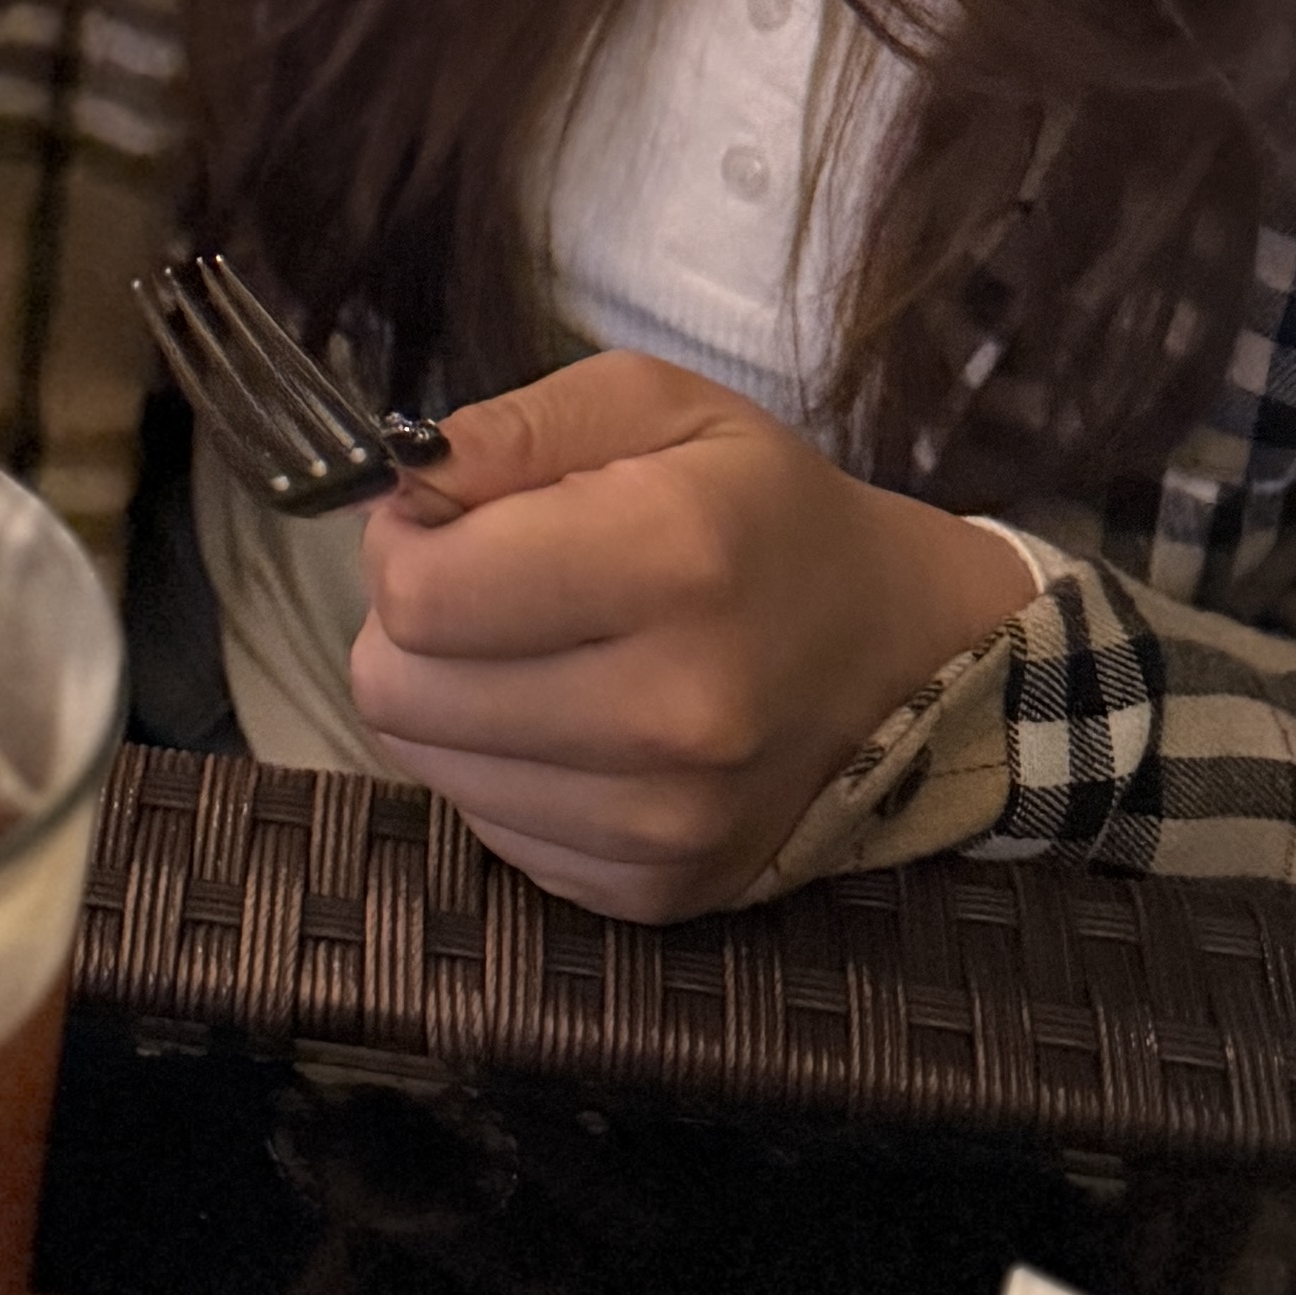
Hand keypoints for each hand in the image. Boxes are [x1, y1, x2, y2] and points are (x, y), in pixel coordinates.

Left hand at [342, 353, 1033, 921]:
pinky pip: (491, 832)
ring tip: (530, 649)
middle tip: (479, 584)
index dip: (402, 543)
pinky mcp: (654, 891)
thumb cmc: (757, 506)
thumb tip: (402, 479)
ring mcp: (667, 822)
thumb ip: (516, 425)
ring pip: (431, 768)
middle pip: (400, 692)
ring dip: (447, 701)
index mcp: (670, 558)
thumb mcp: (652, 403)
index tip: (446, 520)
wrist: (896, 651)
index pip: (420, 594)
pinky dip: (501, 772)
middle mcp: (672, 711)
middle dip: (408, 625)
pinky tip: (567, 721)